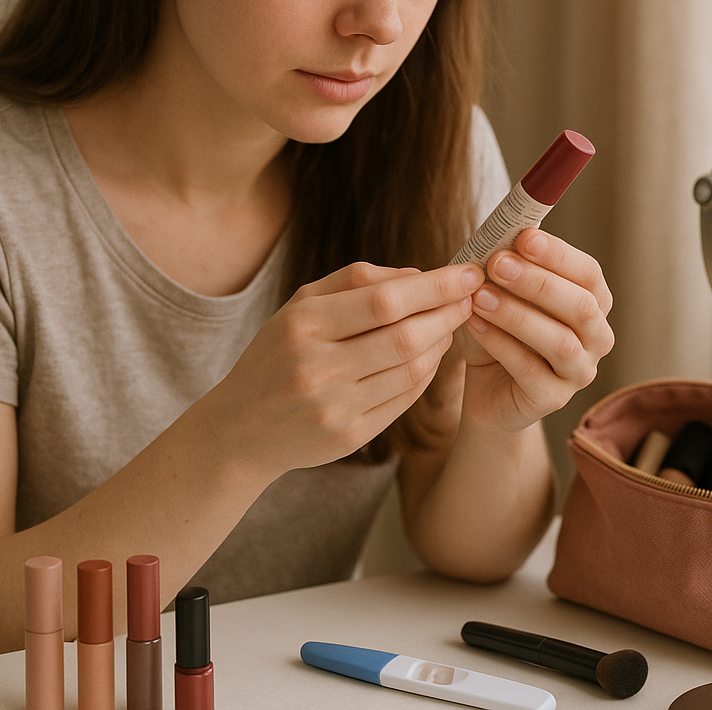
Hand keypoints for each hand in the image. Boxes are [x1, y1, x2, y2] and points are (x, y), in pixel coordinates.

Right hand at [212, 261, 483, 475]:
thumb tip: (418, 273)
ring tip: (452, 323)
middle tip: (471, 297)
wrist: (240, 428)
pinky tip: (432, 354)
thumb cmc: (277, 353)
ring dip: (442, 342)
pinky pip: (404, 400)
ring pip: (412, 370)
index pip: (385, 300)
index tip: (468, 273)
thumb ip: (356, 280)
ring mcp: (333, 407)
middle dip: (448, 313)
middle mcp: (317, 367)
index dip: (435, 286)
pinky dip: (426, 373)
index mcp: (303, 324)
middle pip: (405, 336)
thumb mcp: (301, 304)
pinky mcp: (348, 437)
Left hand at [460, 228, 612, 431]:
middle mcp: (596, 338)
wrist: (486, 386)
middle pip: (582, 307)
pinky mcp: (553, 399)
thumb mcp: (502, 290)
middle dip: (538, 282)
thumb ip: (507, 264)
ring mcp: (579, 372)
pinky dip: (500, 343)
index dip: (558, 254)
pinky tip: (473, 323)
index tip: (523, 237)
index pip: (589, 273)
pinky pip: (530, 370)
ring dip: (517, 315)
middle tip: (497, 263)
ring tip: (479, 296)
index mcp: (592, 302)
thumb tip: (500, 229)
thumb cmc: (499, 328)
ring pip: (560, 342)